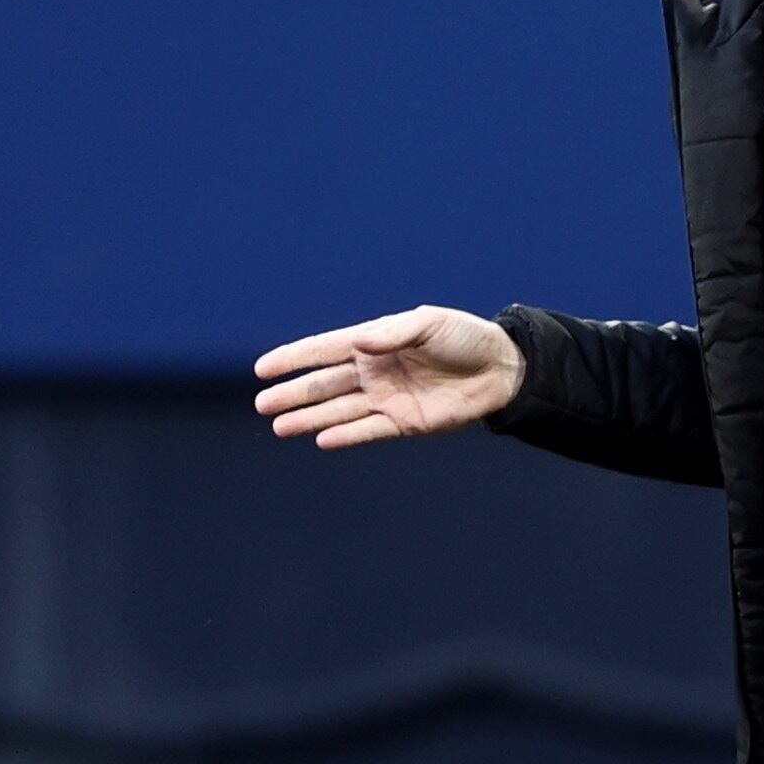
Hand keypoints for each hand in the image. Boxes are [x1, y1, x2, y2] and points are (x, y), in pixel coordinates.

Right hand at [254, 306, 525, 448]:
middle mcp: (375, 371)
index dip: (294, 358)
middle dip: (293, 393)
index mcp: (376, 342)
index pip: (325, 350)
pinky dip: (344, 435)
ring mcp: (387, 398)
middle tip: (262, 403)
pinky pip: (367, 430)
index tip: (263, 368)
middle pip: (325, 384)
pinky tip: (319, 439)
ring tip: (278, 426)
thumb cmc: (465, 337)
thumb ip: (392, 334)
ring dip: (309, 418)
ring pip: (338, 410)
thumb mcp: (428, 325)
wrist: (501, 369)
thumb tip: (358, 343)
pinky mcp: (403, 422)